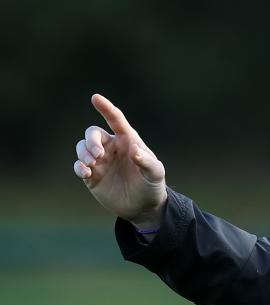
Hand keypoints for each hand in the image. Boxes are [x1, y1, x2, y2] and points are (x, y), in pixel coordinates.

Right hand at [74, 94, 167, 228]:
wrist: (143, 207)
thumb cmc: (152, 185)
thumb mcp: (155, 173)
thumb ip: (147, 161)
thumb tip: (134, 150)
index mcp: (128, 141)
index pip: (116, 120)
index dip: (106, 108)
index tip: (95, 97)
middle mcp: (112, 148)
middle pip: (92, 133)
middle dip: (91, 140)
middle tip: (98, 154)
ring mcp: (100, 161)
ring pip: (82, 147)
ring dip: (83, 153)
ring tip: (93, 164)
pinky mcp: (92, 176)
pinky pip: (78, 165)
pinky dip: (79, 167)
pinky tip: (86, 173)